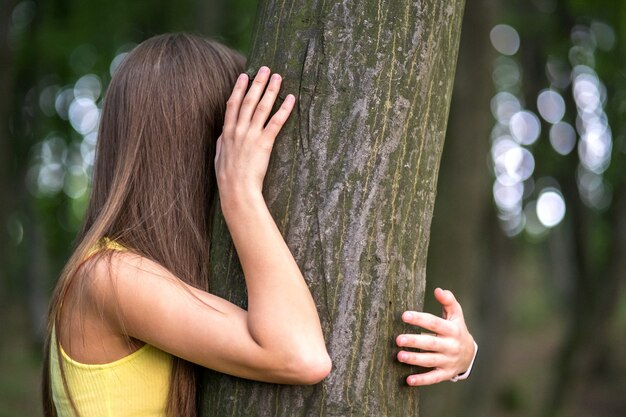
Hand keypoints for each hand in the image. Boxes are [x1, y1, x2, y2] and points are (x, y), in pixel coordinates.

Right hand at [215, 66, 294, 204]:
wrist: (236, 190)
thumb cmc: (227, 178)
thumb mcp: (218, 157)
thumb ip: (222, 143)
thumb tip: (223, 135)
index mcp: (227, 132)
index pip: (233, 104)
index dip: (239, 88)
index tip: (243, 75)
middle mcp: (238, 130)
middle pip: (249, 100)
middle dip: (257, 82)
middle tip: (265, 68)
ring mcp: (251, 135)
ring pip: (262, 107)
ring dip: (271, 90)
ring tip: (278, 77)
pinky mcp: (264, 143)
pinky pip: (276, 122)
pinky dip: (284, 109)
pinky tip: (291, 99)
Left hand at [396, 288, 476, 385]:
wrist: (470, 354)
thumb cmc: (457, 330)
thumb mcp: (456, 315)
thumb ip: (448, 301)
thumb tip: (438, 290)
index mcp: (452, 330)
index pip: (434, 323)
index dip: (420, 319)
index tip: (404, 315)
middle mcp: (451, 346)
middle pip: (430, 343)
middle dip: (414, 341)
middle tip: (398, 339)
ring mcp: (448, 361)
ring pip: (430, 361)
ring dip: (414, 359)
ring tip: (399, 356)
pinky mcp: (446, 373)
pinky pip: (433, 378)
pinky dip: (421, 380)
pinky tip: (408, 380)